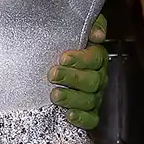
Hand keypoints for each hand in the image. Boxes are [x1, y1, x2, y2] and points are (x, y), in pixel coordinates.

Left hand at [50, 14, 108, 129]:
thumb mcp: (73, 27)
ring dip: (72, 98)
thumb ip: (91, 24)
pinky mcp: (88, 113)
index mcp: (96, 58)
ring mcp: (94, 96)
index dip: (81, 59)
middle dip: (72, 78)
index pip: (95, 58)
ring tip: (54, 95)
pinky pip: (91, 119)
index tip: (64, 58)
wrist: (46, 63)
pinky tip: (68, 115)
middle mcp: (98, 78)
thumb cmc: (62, 45)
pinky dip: (82, 118)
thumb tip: (97, 35)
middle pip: (92, 80)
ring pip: (90, 100)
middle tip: (53, 74)